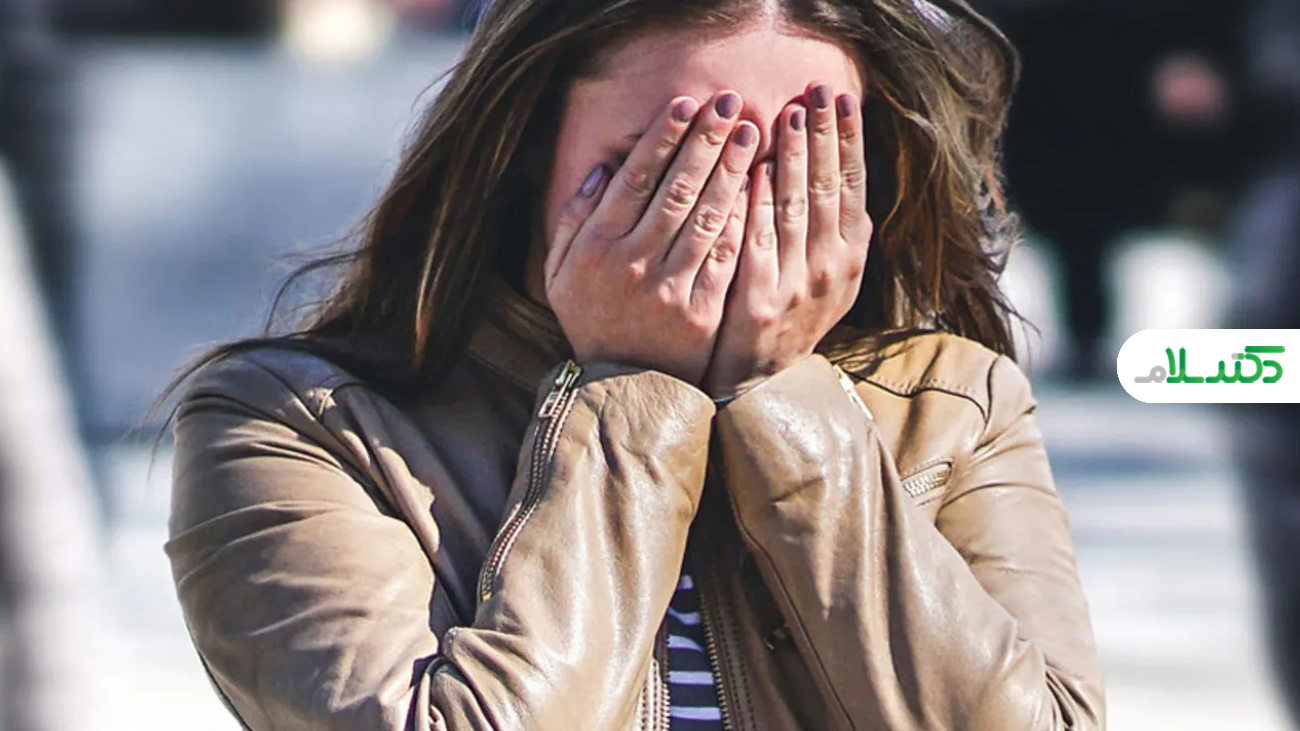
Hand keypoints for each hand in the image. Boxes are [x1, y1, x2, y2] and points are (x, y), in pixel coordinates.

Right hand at [546, 92, 759, 385]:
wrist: (621, 389)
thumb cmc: (591, 319)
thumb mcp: (560, 271)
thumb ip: (574, 218)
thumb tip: (602, 168)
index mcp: (597, 248)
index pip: (636, 179)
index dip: (663, 137)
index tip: (686, 103)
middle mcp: (633, 264)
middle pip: (676, 190)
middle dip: (705, 141)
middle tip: (730, 103)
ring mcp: (671, 289)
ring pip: (707, 217)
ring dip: (731, 170)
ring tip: (751, 133)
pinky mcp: (702, 312)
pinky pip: (727, 256)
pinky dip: (743, 218)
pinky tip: (759, 187)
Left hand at [704, 83, 871, 397]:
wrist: (758, 385)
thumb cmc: (785, 320)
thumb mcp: (824, 278)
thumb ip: (831, 231)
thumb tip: (838, 170)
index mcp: (850, 258)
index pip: (852, 186)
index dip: (848, 140)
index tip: (842, 97)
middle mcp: (832, 270)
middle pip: (828, 188)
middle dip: (824, 135)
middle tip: (816, 89)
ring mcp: (798, 286)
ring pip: (798, 209)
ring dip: (793, 158)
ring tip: (788, 115)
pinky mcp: (761, 302)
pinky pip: (760, 242)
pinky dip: (759, 205)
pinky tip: (753, 171)